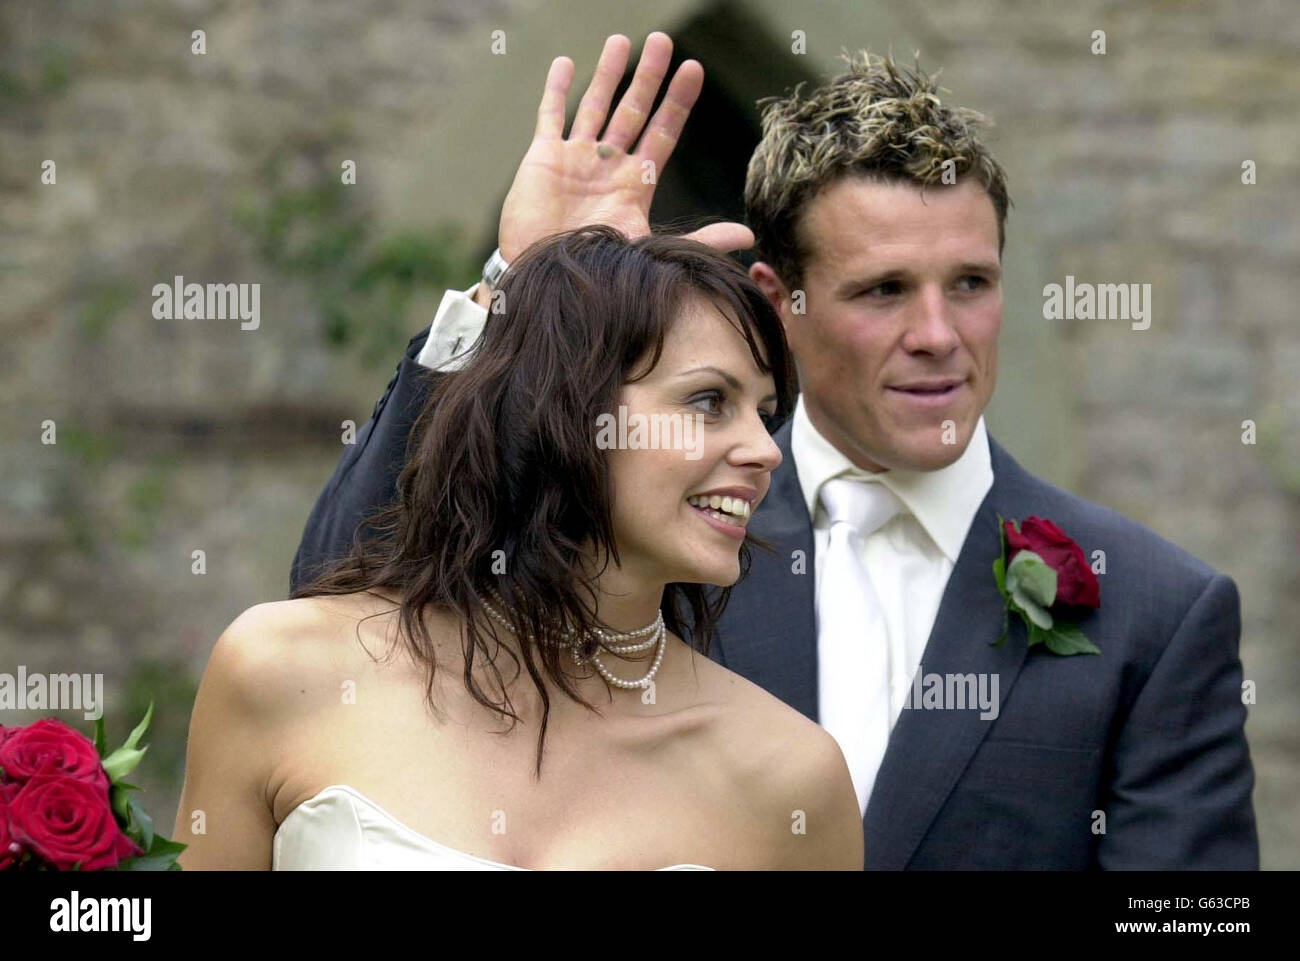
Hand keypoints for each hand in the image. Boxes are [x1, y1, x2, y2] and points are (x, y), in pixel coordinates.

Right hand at [496, 32, 752, 261]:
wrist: (550, 280)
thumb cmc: (601, 271)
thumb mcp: (653, 250)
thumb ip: (700, 240)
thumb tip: (748, 238)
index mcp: (635, 183)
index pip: (662, 132)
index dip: (678, 102)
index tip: (694, 70)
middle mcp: (608, 166)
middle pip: (633, 110)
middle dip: (648, 76)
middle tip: (663, 41)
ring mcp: (576, 159)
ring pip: (595, 106)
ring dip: (608, 73)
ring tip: (621, 40)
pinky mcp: (543, 159)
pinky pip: (551, 116)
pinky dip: (557, 90)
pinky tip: (566, 64)